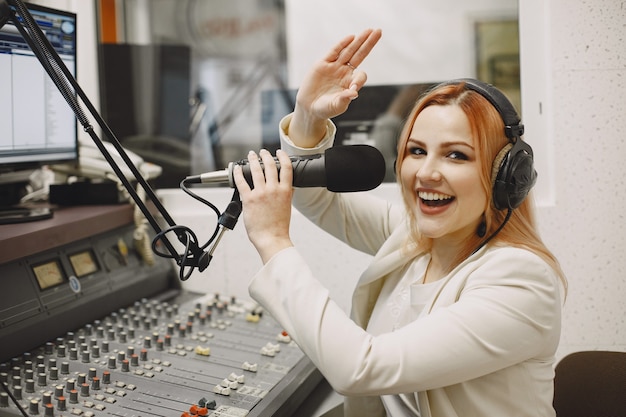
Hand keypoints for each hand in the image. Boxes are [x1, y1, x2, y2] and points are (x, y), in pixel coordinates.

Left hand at [233, 149, 293, 263]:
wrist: (271, 238)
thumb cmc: (279, 226)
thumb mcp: (288, 207)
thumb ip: (287, 194)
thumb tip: (288, 186)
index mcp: (285, 191)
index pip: (286, 167)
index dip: (282, 156)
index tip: (278, 152)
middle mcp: (273, 190)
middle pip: (270, 165)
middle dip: (265, 155)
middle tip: (262, 152)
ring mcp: (260, 194)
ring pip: (256, 170)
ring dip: (252, 160)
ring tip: (251, 156)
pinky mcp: (248, 200)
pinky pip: (242, 182)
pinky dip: (239, 173)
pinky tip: (238, 170)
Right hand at [289, 28, 381, 146]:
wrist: (309, 107)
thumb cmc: (325, 109)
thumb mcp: (336, 106)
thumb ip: (344, 99)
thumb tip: (354, 92)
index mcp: (350, 83)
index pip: (360, 76)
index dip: (359, 79)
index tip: (353, 88)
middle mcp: (344, 73)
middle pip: (359, 55)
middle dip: (368, 44)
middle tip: (378, 31)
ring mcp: (334, 67)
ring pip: (349, 51)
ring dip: (359, 40)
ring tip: (369, 30)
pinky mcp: (322, 64)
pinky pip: (334, 52)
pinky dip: (342, 44)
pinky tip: (352, 37)